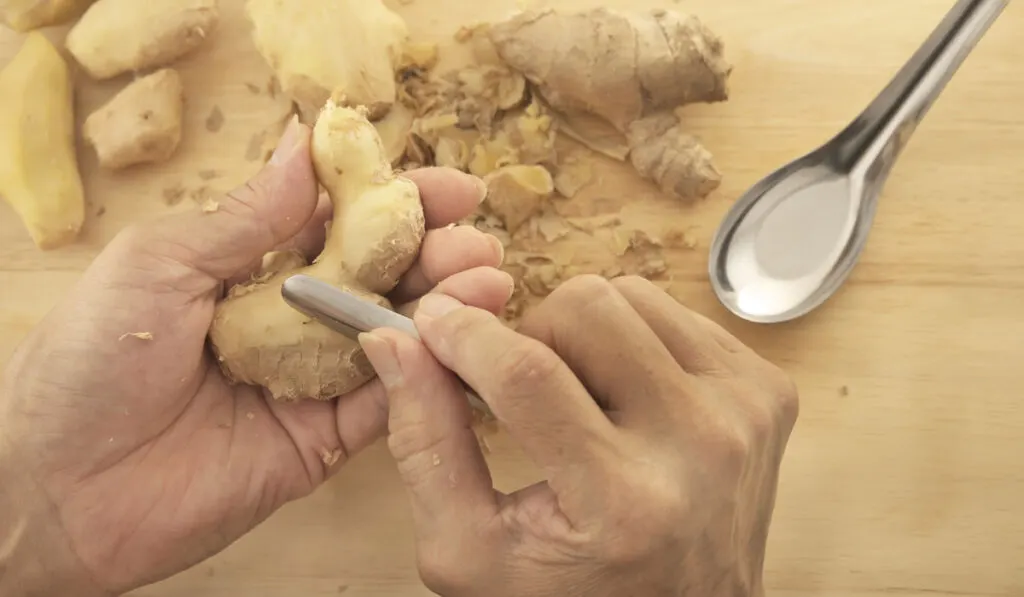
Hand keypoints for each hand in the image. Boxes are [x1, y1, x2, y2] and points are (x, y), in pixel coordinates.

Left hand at [0, 120, 511, 595]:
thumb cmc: (91, 359)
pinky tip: (462, 348)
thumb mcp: (160, 264)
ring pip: (396, 337)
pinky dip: (427, 377)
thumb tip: (305, 141)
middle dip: (436, 255)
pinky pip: (387, 405)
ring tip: (490, 284)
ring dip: (447, 310)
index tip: (451, 187)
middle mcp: (292, 317)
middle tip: (480, 244)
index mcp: (252, 266)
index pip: (342, 221)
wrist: (57, 487)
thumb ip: (247, 216)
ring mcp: (313, 379)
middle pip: (382, 277)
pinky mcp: (323, 439)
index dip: (398, 200)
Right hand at [360, 275, 798, 596]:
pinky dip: (634, 339)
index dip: (466, 334)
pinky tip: (625, 396)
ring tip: (578, 397)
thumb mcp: (470, 549)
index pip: (527, 372)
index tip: (435, 323)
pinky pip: (676, 312)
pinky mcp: (767, 392)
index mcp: (622, 502)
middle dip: (530, 334)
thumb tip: (396, 340)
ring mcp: (744, 413)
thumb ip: (425, 442)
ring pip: (631, 295)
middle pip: (586, 308)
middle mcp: (699, 446)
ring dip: (583, 332)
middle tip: (521, 385)